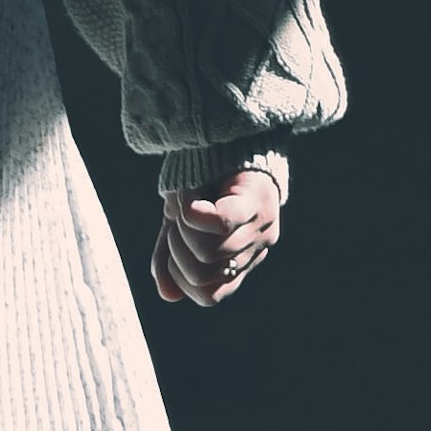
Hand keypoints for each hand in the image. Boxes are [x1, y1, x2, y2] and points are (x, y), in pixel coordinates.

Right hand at [152, 152, 285, 308]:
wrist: (226, 134)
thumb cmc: (202, 181)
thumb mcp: (179, 223)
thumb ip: (171, 257)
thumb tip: (169, 296)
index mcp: (240, 260)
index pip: (209, 295)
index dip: (179, 276)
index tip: (171, 243)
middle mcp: (257, 248)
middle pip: (207, 274)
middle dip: (177, 251)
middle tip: (174, 222)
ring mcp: (261, 226)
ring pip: (210, 252)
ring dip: (182, 229)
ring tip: (182, 203)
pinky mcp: (257, 200)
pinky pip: (222, 222)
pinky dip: (194, 214)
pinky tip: (187, 200)